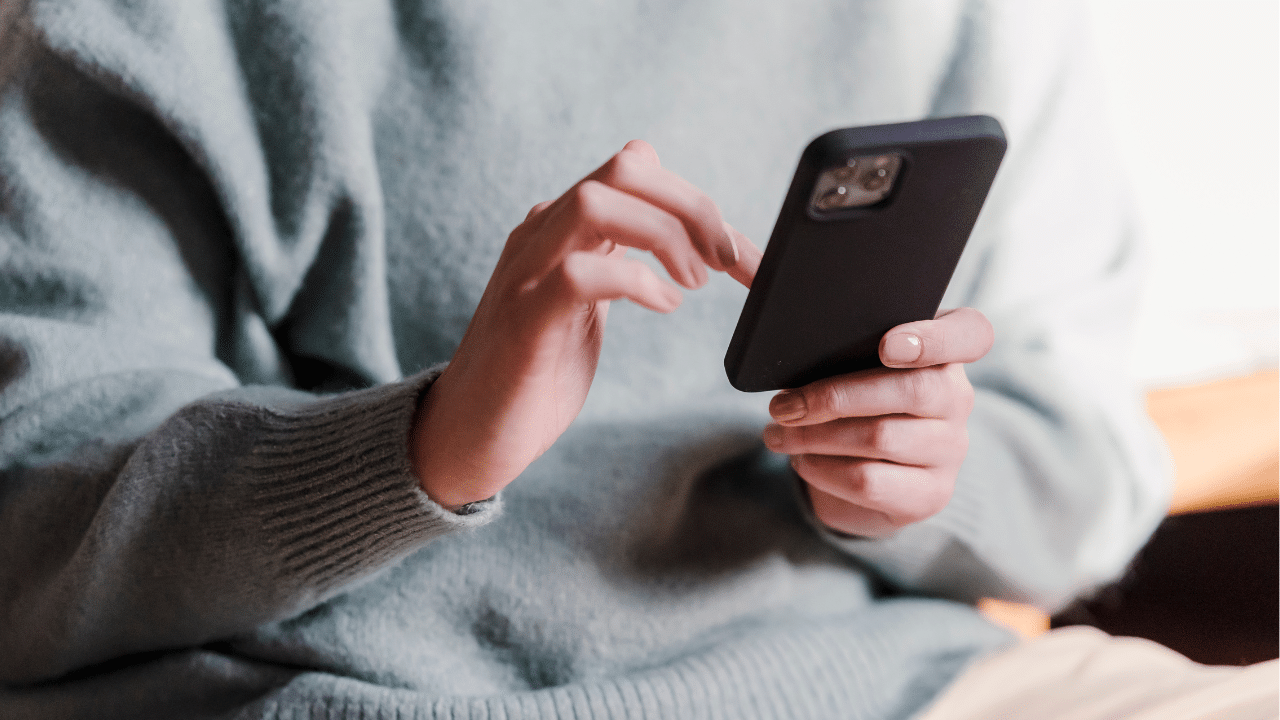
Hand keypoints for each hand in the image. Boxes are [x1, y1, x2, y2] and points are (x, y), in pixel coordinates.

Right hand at [410, 140, 762, 509]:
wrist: (467, 435)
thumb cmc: (535, 373)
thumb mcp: (588, 303)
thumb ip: (620, 257)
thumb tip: (678, 224)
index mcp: (561, 228)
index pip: (636, 169)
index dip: (698, 201)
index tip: (740, 255)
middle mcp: (541, 236)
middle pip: (624, 169)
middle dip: (692, 207)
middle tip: (728, 262)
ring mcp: (527, 274)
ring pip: (597, 202)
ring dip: (665, 236)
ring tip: (693, 284)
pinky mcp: (524, 320)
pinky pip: (579, 273)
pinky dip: (635, 281)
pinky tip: (663, 305)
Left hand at [760, 308, 993, 536]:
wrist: (865, 475)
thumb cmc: (851, 400)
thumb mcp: (846, 360)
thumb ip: (825, 326)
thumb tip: (754, 280)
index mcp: (947, 351)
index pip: (972, 333)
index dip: (934, 338)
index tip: (887, 345)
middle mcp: (959, 398)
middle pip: (911, 389)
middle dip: (832, 396)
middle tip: (782, 405)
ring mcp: (951, 449)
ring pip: (880, 438)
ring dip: (814, 436)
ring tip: (776, 432)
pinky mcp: (931, 494)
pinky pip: (869, 481)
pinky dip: (822, 469)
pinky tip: (801, 459)